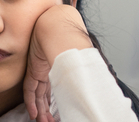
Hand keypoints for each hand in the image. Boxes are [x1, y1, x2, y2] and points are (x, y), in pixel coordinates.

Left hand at [25, 5, 92, 120]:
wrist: (58, 26)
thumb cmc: (72, 36)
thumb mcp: (82, 57)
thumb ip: (88, 68)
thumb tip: (108, 82)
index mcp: (60, 66)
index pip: (55, 87)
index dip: (55, 101)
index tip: (57, 114)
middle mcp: (49, 69)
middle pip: (46, 93)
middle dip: (47, 109)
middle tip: (49, 121)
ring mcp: (40, 69)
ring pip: (38, 94)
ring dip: (40, 110)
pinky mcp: (33, 69)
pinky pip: (30, 90)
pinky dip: (31, 102)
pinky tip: (34, 114)